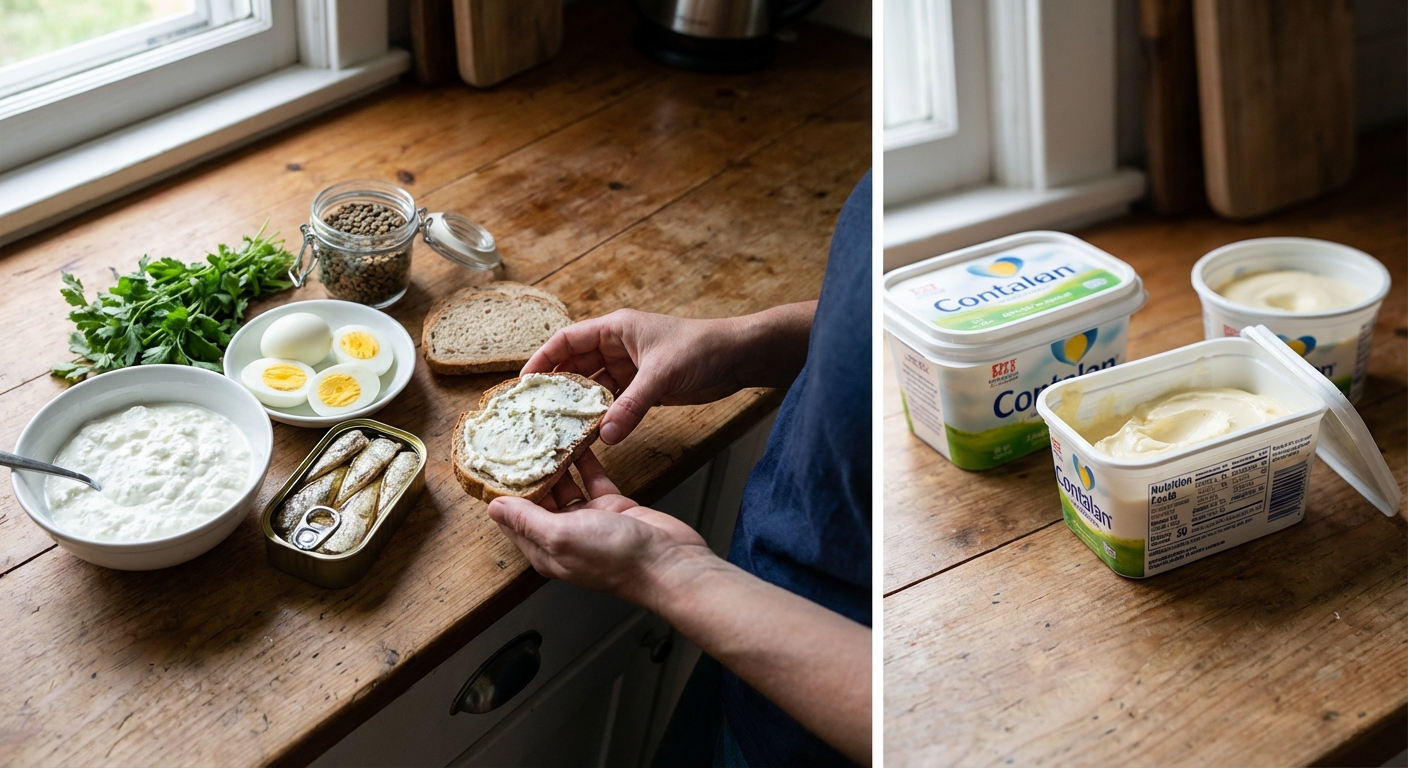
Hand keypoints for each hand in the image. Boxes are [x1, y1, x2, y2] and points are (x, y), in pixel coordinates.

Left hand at [486, 448, 708, 607]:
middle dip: (527, 472)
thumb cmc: (616, 558)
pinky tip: (580, 441)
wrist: (668, 562)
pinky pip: (593, 479)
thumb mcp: (561, 536)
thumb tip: (494, 508)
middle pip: (537, 499)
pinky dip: (586, 461)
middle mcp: (564, 535)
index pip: (513, 519)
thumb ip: (527, 521)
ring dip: (556, 463)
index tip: (493, 463)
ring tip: (544, 435)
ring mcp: (590, 520)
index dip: (502, 492)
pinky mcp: (613, 506)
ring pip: (566, 485)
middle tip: (517, 441)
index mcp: (545, 549)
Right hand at [522, 304, 814, 443]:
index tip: (523, 383)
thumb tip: (604, 435)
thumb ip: (632, 406)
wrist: (739, 358)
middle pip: (575, 366)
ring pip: (593, 388)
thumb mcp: (662, 375)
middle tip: (534, 414)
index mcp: (615, 329)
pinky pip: (614, 403)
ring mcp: (630, 368)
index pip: (566, 340)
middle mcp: (617, 347)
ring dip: (578, 407)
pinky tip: (589, 436)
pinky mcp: (644, 388)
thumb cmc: (702, 349)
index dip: (542, 360)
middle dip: (556, 388)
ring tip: (556, 430)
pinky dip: (602, 417)